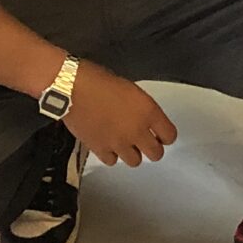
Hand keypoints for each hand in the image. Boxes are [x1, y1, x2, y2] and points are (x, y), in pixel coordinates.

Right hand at [62, 61, 176, 168]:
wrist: (73, 88)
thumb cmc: (100, 80)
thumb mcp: (131, 89)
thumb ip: (143, 109)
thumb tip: (145, 120)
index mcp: (149, 111)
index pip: (170, 136)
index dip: (165, 135)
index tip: (160, 134)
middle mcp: (137, 130)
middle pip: (156, 154)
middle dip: (152, 148)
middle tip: (144, 141)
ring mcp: (119, 143)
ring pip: (135, 161)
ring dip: (132, 153)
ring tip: (124, 143)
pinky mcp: (101, 150)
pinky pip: (113, 161)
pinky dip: (112, 155)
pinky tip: (108, 144)